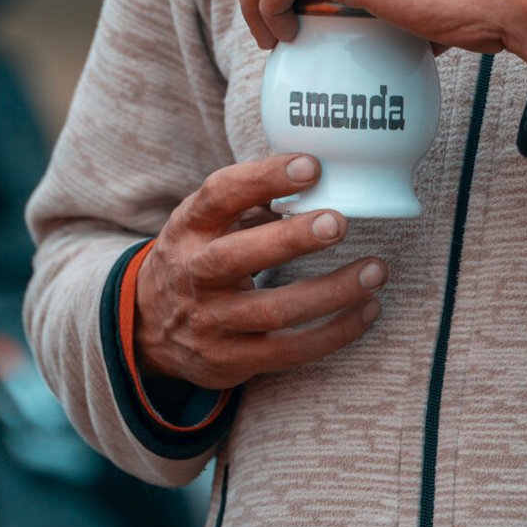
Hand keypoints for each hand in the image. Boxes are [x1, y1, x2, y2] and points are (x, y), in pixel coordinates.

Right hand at [133, 154, 384, 391]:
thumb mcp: (204, 224)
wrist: (149, 328)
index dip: (263, 178)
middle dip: (292, 240)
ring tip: (376, 270)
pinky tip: (367, 309)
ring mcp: (210, 322)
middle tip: (339, 222)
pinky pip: (291, 351)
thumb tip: (317, 174)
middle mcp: (194, 275)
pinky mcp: (231, 361)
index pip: (220, 196)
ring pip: (275, 310)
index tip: (311, 166)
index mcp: (189, 229)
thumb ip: (249, 202)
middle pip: (238, 256)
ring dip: (333, 291)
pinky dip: (335, 332)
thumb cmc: (198, 258)